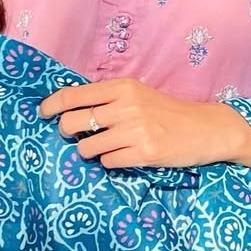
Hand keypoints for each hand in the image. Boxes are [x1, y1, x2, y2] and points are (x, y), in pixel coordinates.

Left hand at [38, 76, 250, 171]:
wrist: (206, 128)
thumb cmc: (168, 112)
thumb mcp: (139, 95)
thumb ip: (109, 99)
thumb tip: (69, 109)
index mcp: (122, 87)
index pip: (73, 95)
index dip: (51, 105)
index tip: (43, 113)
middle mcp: (126, 106)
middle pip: (73, 122)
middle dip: (68, 132)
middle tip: (76, 136)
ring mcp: (135, 130)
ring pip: (87, 148)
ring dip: (90, 151)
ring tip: (107, 148)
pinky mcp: (144, 153)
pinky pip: (107, 162)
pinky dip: (111, 162)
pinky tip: (126, 156)